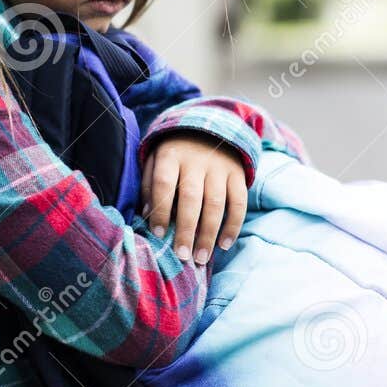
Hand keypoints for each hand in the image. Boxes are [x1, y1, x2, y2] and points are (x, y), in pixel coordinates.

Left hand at [140, 132, 247, 264]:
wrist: (210, 128)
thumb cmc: (175, 154)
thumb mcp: (156, 160)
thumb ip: (149, 185)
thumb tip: (147, 215)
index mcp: (171, 155)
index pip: (164, 184)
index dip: (161, 210)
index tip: (159, 234)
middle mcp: (196, 161)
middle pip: (191, 197)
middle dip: (187, 229)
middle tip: (183, 256)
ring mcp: (220, 168)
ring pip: (216, 204)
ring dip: (209, 234)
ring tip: (201, 258)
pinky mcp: (238, 175)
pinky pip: (239, 203)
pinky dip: (233, 225)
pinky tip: (224, 245)